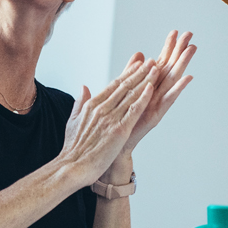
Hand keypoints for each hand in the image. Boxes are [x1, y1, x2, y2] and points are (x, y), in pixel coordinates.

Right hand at [59, 59, 159, 184]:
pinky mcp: (119, 130)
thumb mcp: (73, 120)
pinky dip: (143, 98)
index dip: (127, 73)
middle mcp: (102, 108)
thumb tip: (84, 87)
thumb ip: (80, 102)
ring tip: (155, 69)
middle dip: (139, 72)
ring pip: (131, 95)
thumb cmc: (72, 149)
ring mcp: (111, 118)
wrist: (71, 167)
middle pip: (124, 86)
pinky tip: (151, 88)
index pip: (113, 85)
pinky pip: (134, 111)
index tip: (137, 64)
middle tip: (151, 61)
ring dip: (145, 80)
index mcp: (92, 105)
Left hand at [116, 31, 197, 164]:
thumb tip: (139, 54)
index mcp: (147, 87)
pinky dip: (179, 88)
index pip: (160, 63)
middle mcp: (155, 94)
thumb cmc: (119, 122)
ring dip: (183, 64)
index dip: (167, 48)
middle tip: (189, 34)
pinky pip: (169, 99)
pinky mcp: (156, 115)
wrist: (113, 147)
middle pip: (170, 68)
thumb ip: (131, 72)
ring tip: (192, 49)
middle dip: (179, 51)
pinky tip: (188, 77)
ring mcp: (157, 104)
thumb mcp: (124, 91)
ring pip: (172, 80)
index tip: (175, 32)